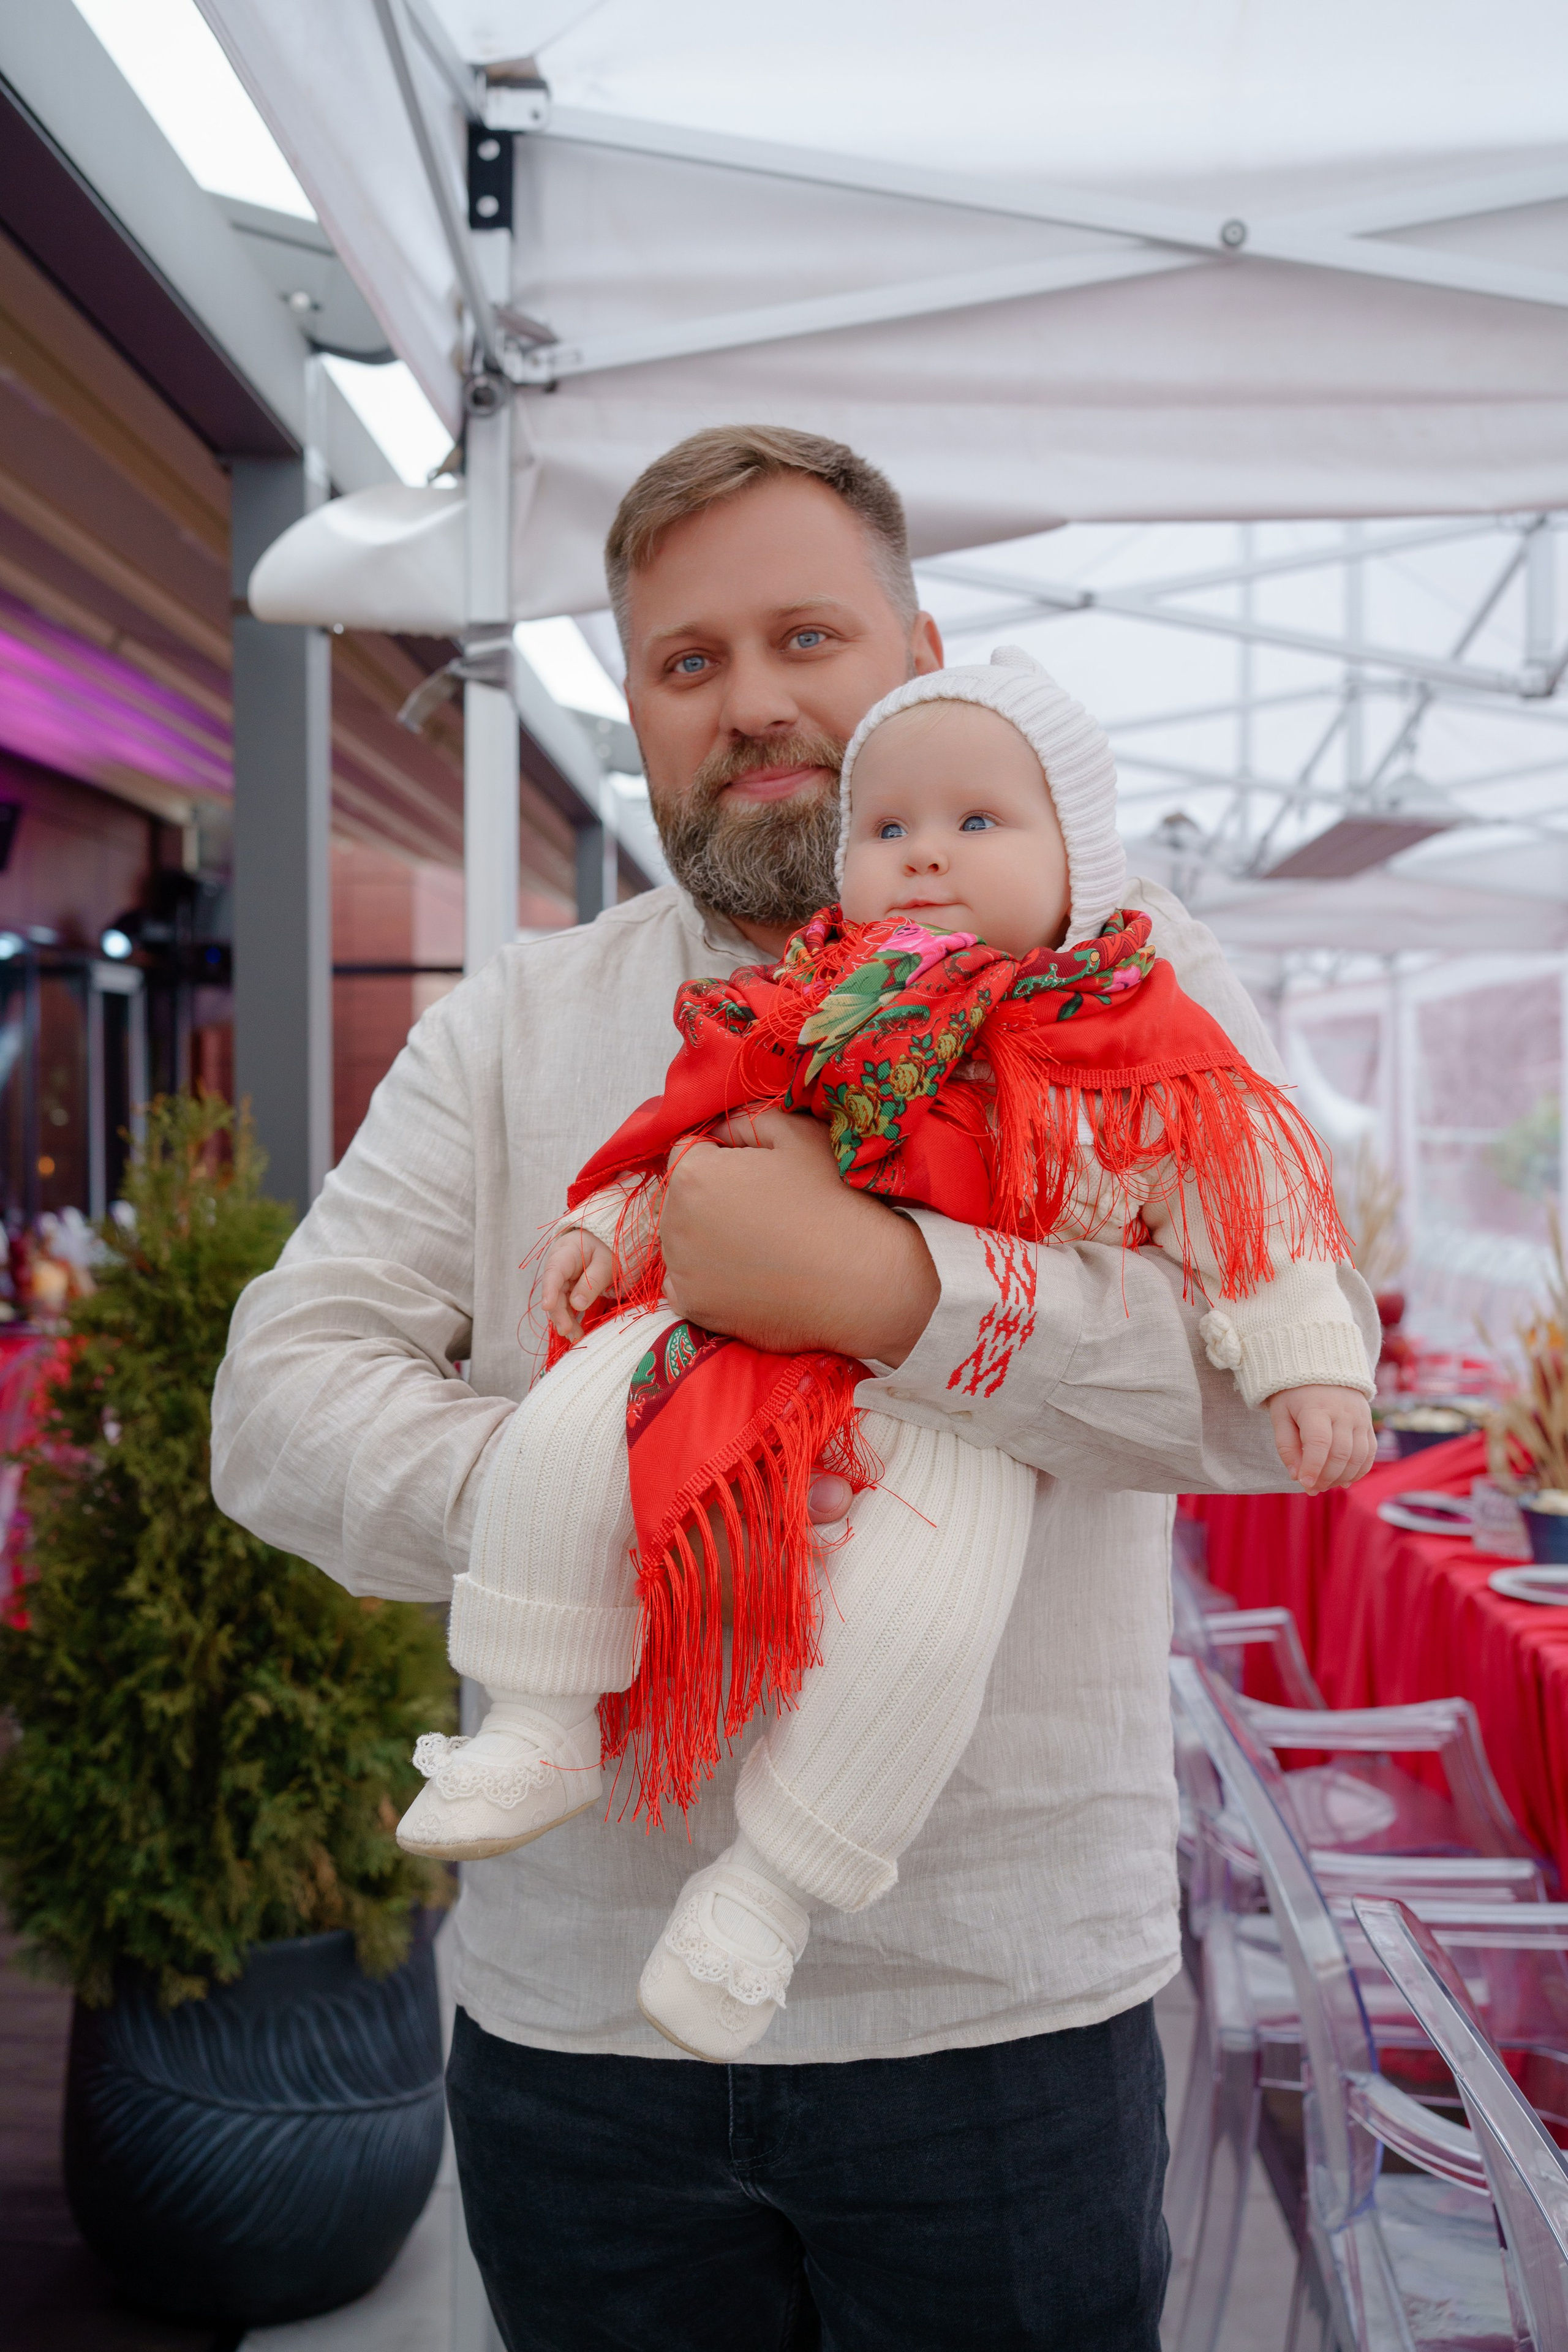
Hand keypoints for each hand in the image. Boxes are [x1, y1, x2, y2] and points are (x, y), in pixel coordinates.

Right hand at [538, 1228, 614, 1343]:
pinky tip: (575, 1331)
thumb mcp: (606, 1262)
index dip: (549, 1290)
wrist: (605, 1242)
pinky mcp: (566, 1288)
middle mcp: (558, 1266)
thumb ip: (592, 1281)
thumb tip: (577, 1305)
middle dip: (560, 1313)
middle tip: (568, 1332)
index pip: (554, 1271)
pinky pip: (565, 1304)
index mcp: (565, 1252)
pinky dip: (570, 1317)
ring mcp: (561, 1278)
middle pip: (555, 1291)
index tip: (548, 1306)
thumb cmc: (607, 1247)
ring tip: (575, 1337)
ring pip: (558, 1301)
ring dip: (565, 1319)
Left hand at [659, 1109, 939, 1365]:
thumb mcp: (798, 1136)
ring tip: (759, 1244)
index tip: (757, 1173)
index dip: (722, 1156)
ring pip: (682, 1241)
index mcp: (694, 1174)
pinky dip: (707, 1279)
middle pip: (681, 1198)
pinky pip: (685, 1284)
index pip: (688, 1151)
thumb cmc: (834, 1201)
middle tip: (762, 1210)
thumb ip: (747, 1122)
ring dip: (707, 1237)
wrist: (862, 1283)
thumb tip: (720, 1132)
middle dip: (710, 1197)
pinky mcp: (694, 1309)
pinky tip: (747, 1275)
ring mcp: (682, 1270)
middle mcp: (675, 1222)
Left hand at [1267, 1384, 1376, 1494]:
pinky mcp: (1368, 1424)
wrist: (1322, 1368)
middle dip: (1326, 1477)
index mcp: (1316, 1407)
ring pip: (1358, 1457)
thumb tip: (1296, 1476)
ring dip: (1342, 1477)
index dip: (1312, 1467)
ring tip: (1324, 1485)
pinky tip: (1344, 1480)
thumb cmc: (1295, 1395)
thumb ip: (1286, 1446)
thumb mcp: (1281, 1414)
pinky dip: (1358, 1471)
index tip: (1304, 1484)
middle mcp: (1342, 1413)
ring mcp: (1359, 1418)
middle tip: (1311, 1488)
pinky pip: (1369, 1453)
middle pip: (1340, 1454)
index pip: (1319, 1443)